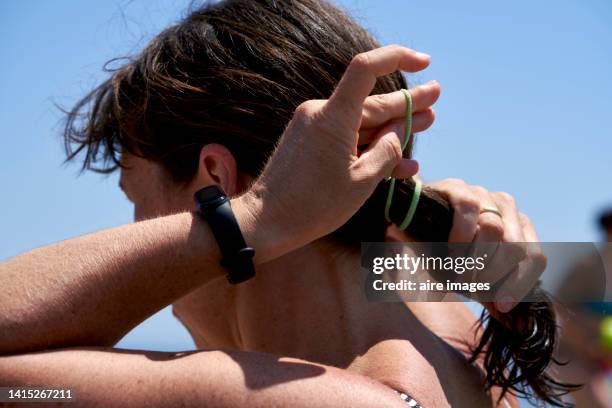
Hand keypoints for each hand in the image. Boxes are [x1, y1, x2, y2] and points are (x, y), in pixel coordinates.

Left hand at [241, 45, 439, 261]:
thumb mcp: (362, 182)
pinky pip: (347, 140)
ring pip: (362, 123)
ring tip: (426, 122)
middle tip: (435, 98)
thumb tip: (397, 132)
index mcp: (334, 116)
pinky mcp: (310, 145)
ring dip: (392, 126)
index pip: (367, 69)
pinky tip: (401, 160)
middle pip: (371, 102)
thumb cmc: (313, 205)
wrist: (266, 223)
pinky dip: (371, 148)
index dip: (398, 58)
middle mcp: (321, 114)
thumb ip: (387, 152)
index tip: (425, 64)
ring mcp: (314, 130)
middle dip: (406, 103)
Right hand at [428, 179, 546, 312]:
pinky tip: (450, 250)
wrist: (408, 222)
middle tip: (469, 287)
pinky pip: (468, 209)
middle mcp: (504, 208)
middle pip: (516, 247)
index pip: (535, 258)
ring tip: (457, 273)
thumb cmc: (442, 251)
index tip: (502, 306)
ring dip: (475, 259)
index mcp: (517, 227)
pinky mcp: (458, 186)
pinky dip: (460, 236)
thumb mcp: (471, 276)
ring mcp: (482, 194)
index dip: (520, 285)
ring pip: (494, 229)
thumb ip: (492, 294)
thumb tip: (514, 324)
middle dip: (492, 275)